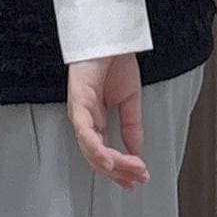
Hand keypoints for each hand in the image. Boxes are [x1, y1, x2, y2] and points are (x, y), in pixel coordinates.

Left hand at [66, 53, 148, 188]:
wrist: (112, 37)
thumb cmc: (115, 62)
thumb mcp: (130, 100)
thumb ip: (131, 127)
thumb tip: (136, 151)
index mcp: (95, 120)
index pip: (104, 153)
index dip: (120, 169)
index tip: (137, 179)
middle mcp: (85, 120)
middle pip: (97, 157)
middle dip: (120, 172)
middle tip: (137, 179)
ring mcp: (80, 112)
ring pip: (91, 149)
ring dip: (113, 164)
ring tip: (131, 171)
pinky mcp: (78, 102)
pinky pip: (84, 132)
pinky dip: (96, 149)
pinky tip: (109, 160)